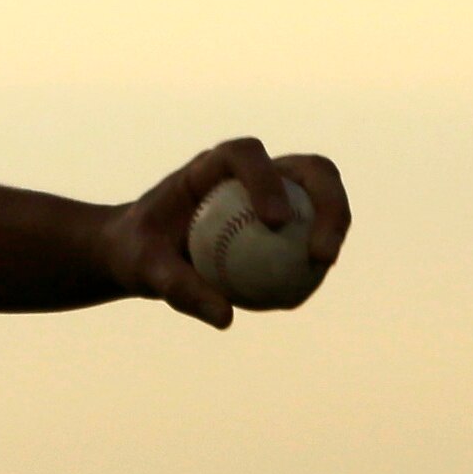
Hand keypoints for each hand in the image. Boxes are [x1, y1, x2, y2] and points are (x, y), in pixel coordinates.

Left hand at [98, 138, 351, 328]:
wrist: (141, 254)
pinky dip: (313, 256)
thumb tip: (225, 318)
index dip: (267, 179)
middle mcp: (249, 173)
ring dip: (333, 227)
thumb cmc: (138, 253)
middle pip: (307, 170)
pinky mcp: (283, 219)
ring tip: (321, 267)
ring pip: (321, 197)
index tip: (275, 222)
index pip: (245, 155)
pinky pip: (308, 234)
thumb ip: (179, 287)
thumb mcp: (145, 270)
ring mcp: (272, 193)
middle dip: (328, 202)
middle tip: (320, 252)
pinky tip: (303, 290)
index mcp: (210, 167)